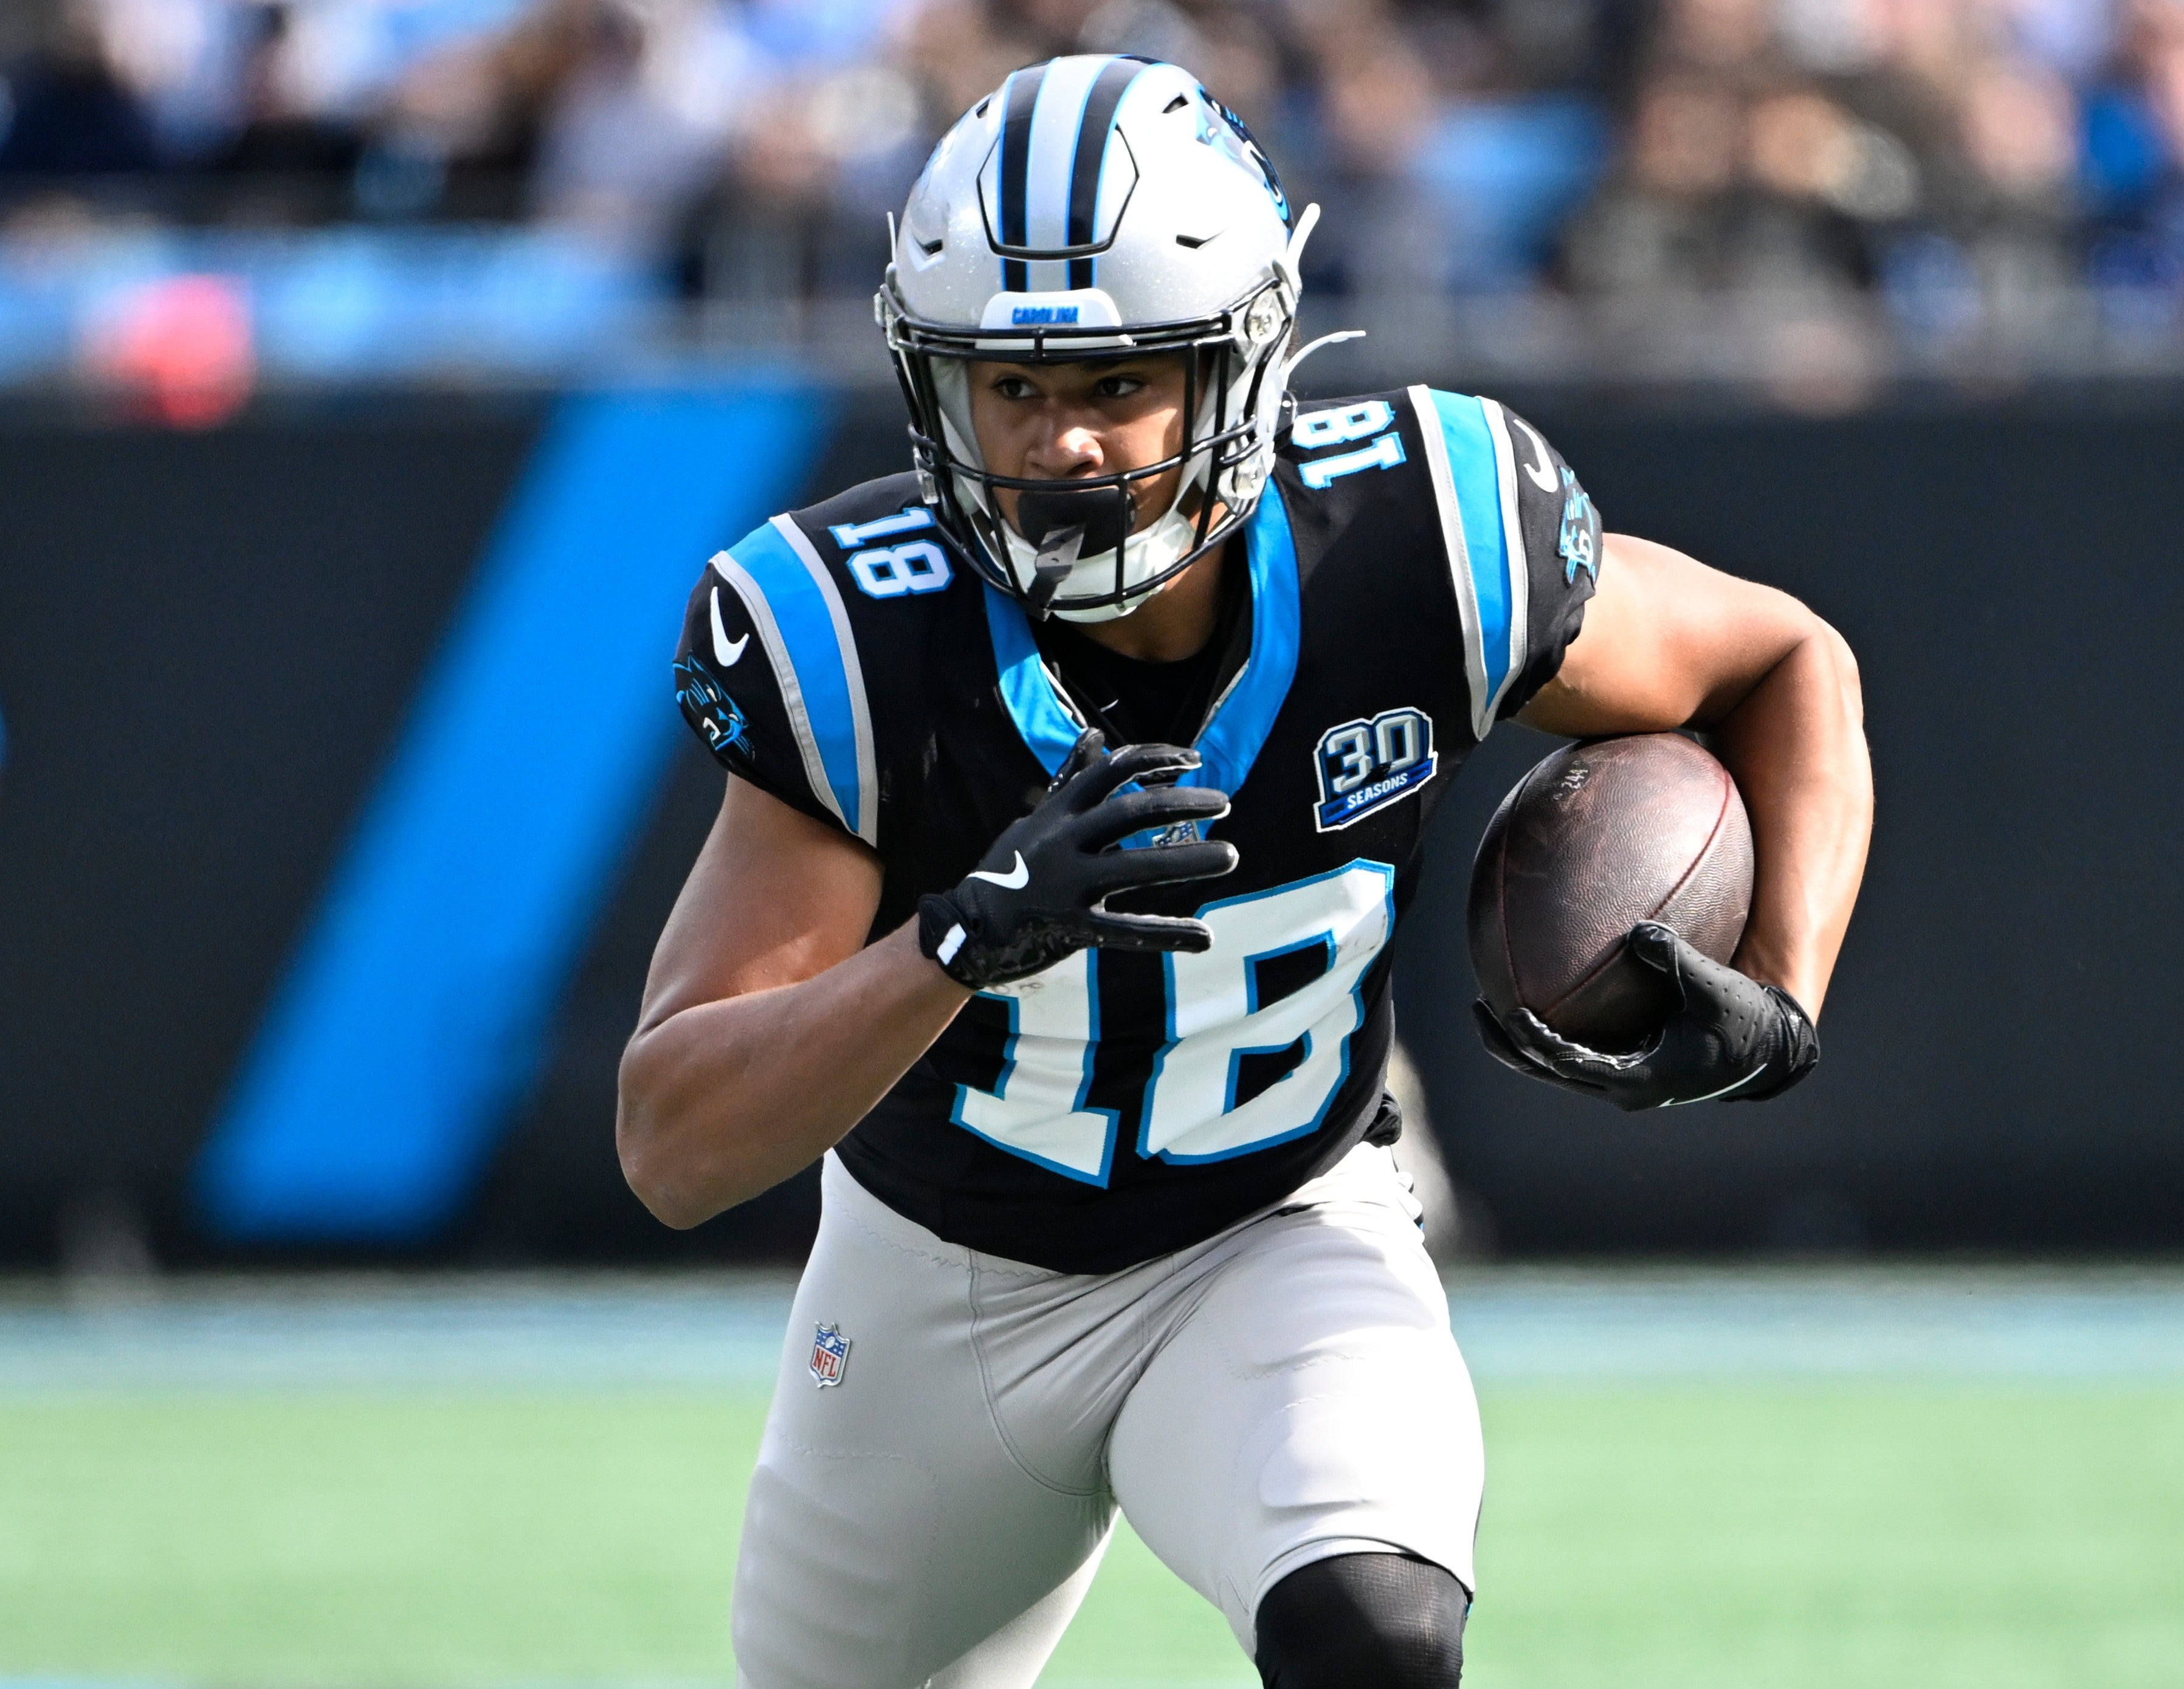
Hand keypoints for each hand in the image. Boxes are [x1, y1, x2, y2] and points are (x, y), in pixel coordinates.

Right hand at [918, 729, 1238, 988]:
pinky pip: (1126, 932)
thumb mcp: (1037, 818)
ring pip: (1136, 867)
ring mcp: (1065, 884)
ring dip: (1188, 860)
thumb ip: (1071, 780)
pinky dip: (1167, 934)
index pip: (1112, 769)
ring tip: (1231, 855)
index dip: (1156, 759)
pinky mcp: (1068, 926)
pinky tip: (1204, 937)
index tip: (1195, 760)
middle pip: (1132, 811)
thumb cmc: (1008, 869)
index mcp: (1057, 811)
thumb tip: (1095, 735)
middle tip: (1225, 802)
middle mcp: (1062, 841)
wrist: (965, 926)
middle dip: (1183, 803)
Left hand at [1473, 922, 1818, 1110]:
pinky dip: (1549, 1033)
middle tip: (1478, 1007)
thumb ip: (1676, 959)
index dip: (1535, 1039)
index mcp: (1637, 1080)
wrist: (1768, 1050)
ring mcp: (1621, 1080)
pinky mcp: (1625, 1067)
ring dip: (1522, 1042)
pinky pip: (1574, 1054)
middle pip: (1546, 1072)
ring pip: (1555, 1069)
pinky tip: (1535, 999)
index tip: (1510, 1010)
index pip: (1567, 1063)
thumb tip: (1638, 930)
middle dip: (1508, 1045)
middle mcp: (1621, 1088)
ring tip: (1489, 1004)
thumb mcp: (1715, 988)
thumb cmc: (1744, 1022)